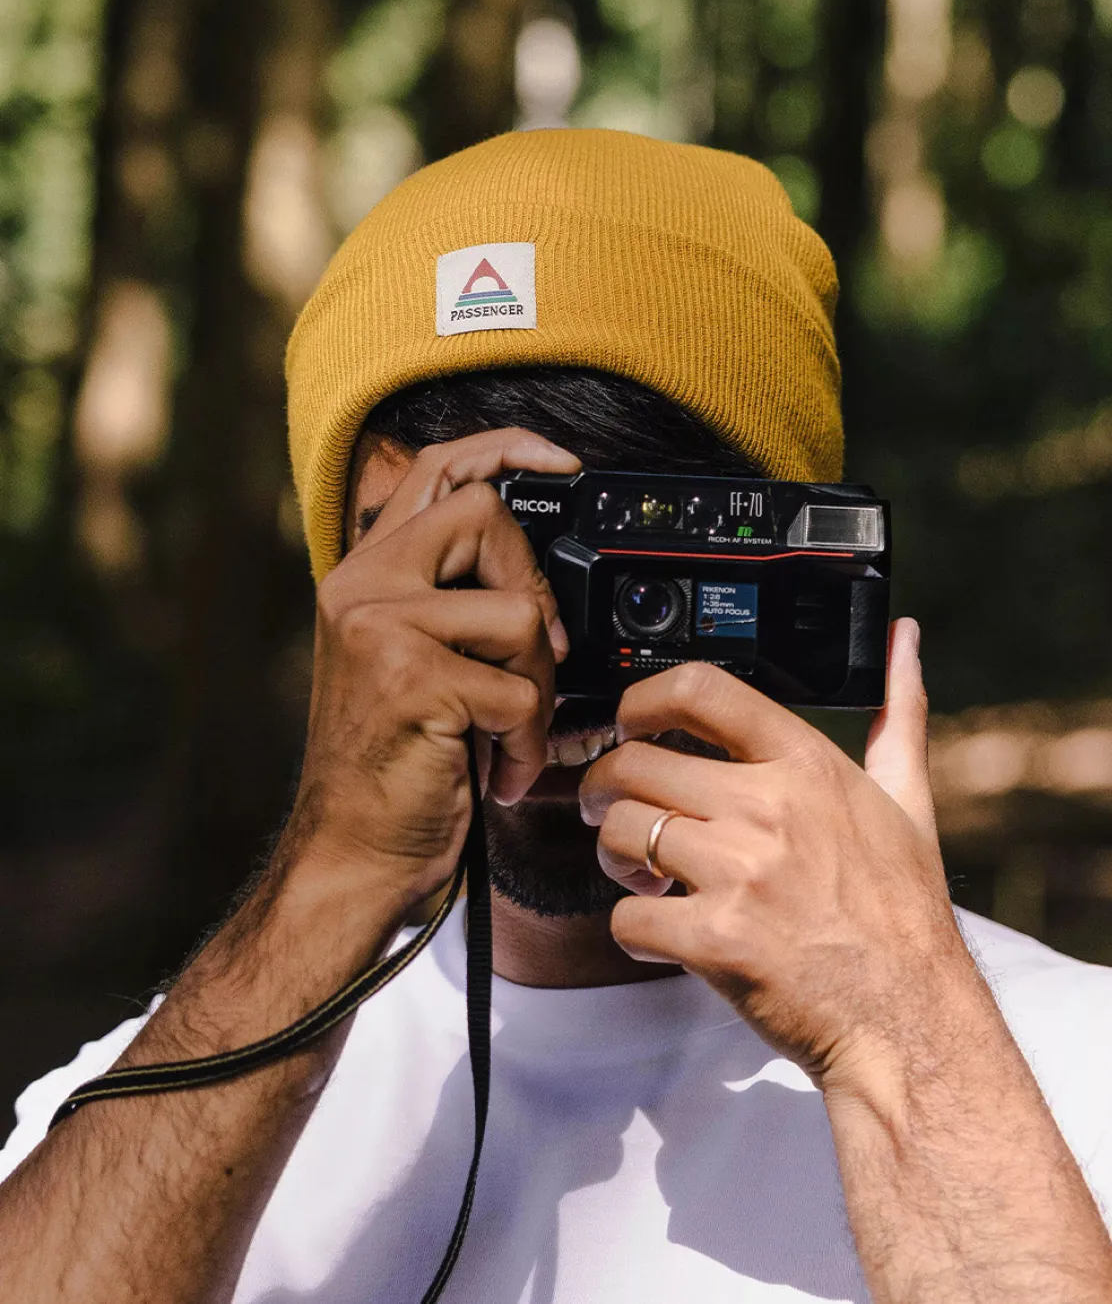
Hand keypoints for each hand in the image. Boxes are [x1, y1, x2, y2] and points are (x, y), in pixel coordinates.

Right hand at [285, 429, 579, 907]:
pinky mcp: (410, 681)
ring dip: (535, 686)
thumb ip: (454, 604)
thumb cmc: (396, 769)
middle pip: (485, 516)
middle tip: (530, 657)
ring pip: (516, 613)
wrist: (351, 856)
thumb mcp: (416, 665)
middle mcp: (360, 587)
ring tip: (507, 733)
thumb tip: (538, 582)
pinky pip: (519, 691)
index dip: (507, 449)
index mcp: (363, 575)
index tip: (564, 465)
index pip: (436, 468)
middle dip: (533, 588)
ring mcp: (379, 630)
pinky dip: (527, 742)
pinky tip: (499, 771)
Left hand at [579, 620, 976, 1089]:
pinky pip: (626, 917)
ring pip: (618, 833)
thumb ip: (897, 713)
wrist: (912, 1023)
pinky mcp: (716, 941)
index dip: (641, 699)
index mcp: (807, 764)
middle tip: (613, 810)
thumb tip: (903, 640)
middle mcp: (769, 808)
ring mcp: (740, 874)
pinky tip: (664, 932)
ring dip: (613, 855)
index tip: (628, 722)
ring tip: (641, 874)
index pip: (699, 690)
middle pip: (633, 763)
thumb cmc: (904, 916)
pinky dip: (633, 929)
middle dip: (605, 786)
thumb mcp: (908, 801)